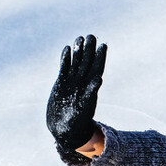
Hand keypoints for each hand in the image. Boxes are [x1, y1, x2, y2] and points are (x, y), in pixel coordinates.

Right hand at [46, 35, 106, 155]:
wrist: (63, 129)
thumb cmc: (76, 122)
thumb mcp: (84, 107)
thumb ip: (90, 92)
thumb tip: (99, 78)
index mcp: (90, 87)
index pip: (97, 69)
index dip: (100, 57)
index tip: (104, 45)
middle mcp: (81, 83)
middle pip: (87, 63)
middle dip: (90, 50)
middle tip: (91, 36)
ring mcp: (71, 82)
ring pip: (76, 63)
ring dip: (78, 51)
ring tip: (80, 38)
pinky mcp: (61, 83)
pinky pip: (64, 68)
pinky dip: (65, 58)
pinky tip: (67, 48)